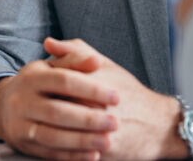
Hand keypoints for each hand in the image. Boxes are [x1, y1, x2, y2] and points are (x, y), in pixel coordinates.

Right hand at [0, 55, 119, 159]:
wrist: (2, 106)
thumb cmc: (38, 83)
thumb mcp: (51, 66)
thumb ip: (75, 61)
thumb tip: (96, 60)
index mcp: (32, 77)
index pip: (65, 81)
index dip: (92, 89)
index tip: (116, 96)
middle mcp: (22, 101)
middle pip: (57, 112)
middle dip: (88, 119)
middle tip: (115, 122)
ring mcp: (20, 125)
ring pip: (52, 136)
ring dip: (82, 141)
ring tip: (107, 141)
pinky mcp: (24, 145)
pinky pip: (49, 153)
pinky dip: (72, 156)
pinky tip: (93, 155)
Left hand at [45, 38, 186, 159]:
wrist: (158, 124)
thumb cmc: (130, 92)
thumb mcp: (106, 65)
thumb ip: (76, 52)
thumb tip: (48, 43)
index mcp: (94, 81)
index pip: (56, 82)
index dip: (41, 86)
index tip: (35, 89)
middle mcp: (96, 105)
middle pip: (55, 109)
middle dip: (41, 110)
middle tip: (34, 110)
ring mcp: (99, 130)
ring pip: (61, 134)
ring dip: (47, 132)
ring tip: (40, 127)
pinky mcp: (103, 151)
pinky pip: (74, 152)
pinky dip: (61, 151)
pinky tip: (53, 146)